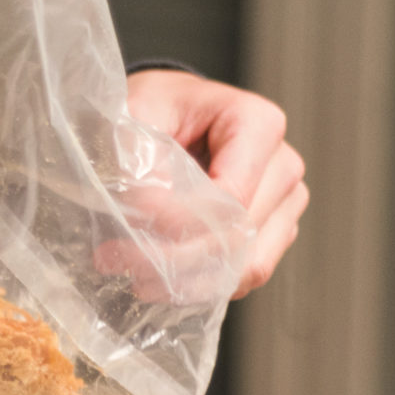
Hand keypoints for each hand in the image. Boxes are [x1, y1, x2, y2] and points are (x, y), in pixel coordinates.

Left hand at [125, 70, 306, 296]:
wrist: (166, 117)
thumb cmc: (153, 109)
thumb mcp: (134, 114)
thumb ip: (139, 157)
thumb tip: (150, 211)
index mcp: (259, 124)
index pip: (230, 195)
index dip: (176, 223)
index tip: (122, 231)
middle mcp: (283, 166)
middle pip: (239, 235)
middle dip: (173, 256)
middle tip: (110, 259)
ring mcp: (284, 204)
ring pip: (247, 266)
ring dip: (186, 280)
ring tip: (130, 273)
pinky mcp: (273, 234)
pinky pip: (245, 277)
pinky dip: (201, 285)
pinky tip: (157, 276)